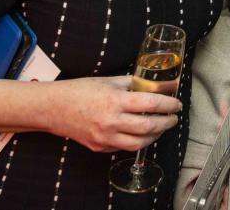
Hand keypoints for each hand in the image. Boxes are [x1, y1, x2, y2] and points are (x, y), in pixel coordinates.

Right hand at [40, 76, 180, 151]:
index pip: (151, 103)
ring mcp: (104, 137)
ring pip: (139, 143)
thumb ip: (132, 84)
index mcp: (115, 100)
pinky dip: (136, 141)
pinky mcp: (99, 147)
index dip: (169, 104)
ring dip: (155, 136)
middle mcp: (111, 121)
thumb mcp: (109, 81)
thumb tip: (155, 85)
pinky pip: (123, 147)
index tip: (177, 104)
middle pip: (148, 126)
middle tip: (173, 118)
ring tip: (161, 127)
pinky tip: (141, 133)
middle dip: (166, 123)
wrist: (53, 108)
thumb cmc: (80, 90)